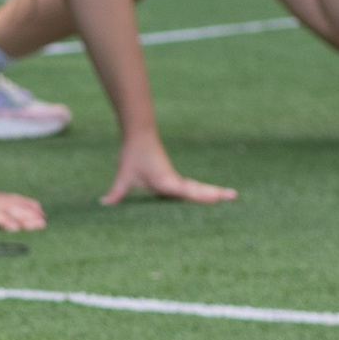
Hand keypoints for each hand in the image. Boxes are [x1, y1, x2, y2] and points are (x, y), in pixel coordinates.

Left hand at [101, 134, 236, 206]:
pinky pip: (188, 189)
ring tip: (229, 197)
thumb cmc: (134, 155)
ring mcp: (174, 180)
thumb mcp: (124, 175)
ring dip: (211, 193)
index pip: (187, 192)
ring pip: (195, 189)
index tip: (217, 199)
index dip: (202, 197)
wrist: (140, 135)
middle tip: (235, 197)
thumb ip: (116, 192)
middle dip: (215, 194)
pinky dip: (199, 193)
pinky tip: (206, 199)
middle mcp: (174, 181)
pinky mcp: (171, 179)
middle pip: (198, 190)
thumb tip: (103, 204)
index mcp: (167, 181)